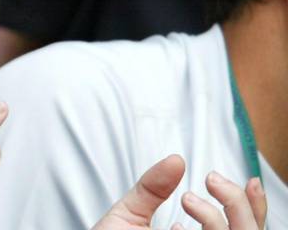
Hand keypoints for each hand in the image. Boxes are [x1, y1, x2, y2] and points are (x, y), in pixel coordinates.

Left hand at [92, 155, 266, 229]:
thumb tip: (175, 160)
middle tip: (213, 180)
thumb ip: (152, 188)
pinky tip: (176, 225)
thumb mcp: (129, 214)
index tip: (240, 179)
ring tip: (188, 199)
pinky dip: (207, 228)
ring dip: (218, 217)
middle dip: (240, 203)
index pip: (244, 229)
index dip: (254, 205)